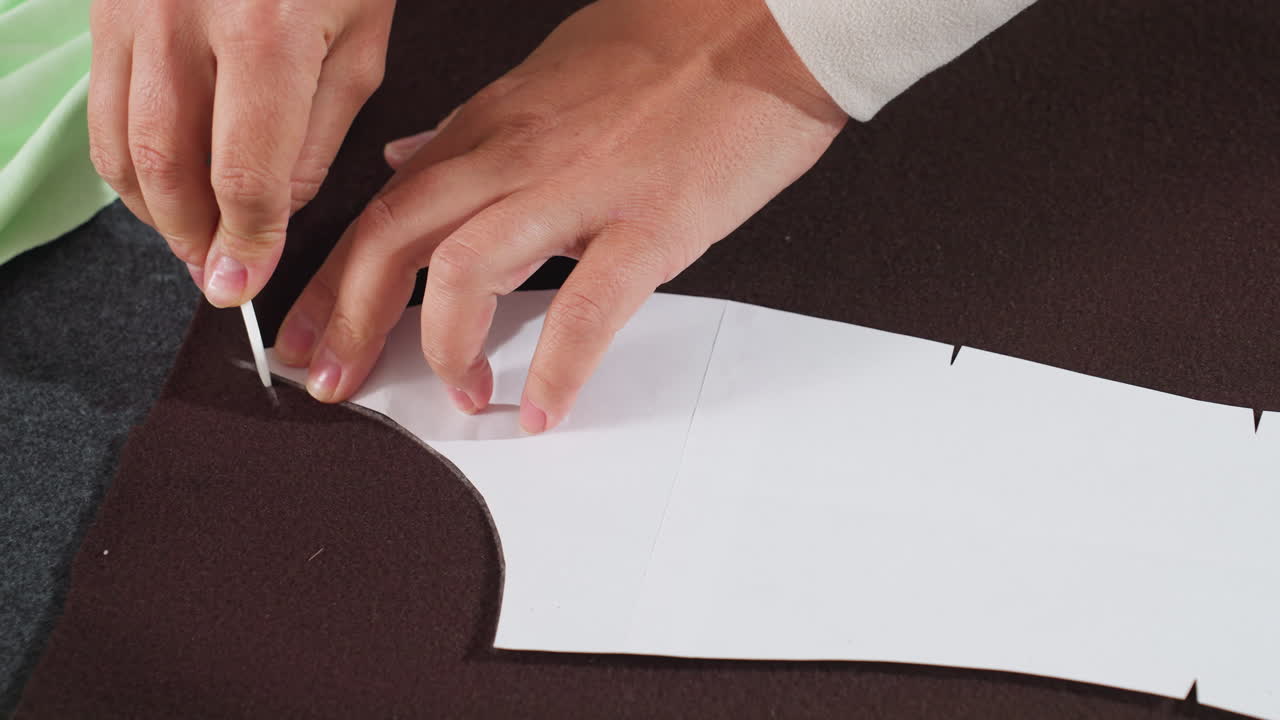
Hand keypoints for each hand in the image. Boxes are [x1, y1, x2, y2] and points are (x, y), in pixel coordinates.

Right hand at [88, 0, 393, 306]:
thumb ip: (318, 136)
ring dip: (153, 211)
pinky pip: (103, 106)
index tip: (246, 283)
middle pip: (166, 171)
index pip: (245, 175)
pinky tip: (165, 182)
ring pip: (119, 145)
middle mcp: (182, 20)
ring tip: (192, 237)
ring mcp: (132, 10)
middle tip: (217, 272)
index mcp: (266, 34)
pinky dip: (129, 161)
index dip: (246, 244)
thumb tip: (275, 212)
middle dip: (192, 239)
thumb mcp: (361, 44)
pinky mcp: (106, 8)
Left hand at [273, 0, 846, 432]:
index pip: (385, 206)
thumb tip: (414, 154)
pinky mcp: (650, 222)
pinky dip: (558, 369)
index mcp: (493, 125)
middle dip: (349, 320)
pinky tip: (546, 407)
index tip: (313, 329)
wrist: (766, 24)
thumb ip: (474, 126)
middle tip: (333, 381)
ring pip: (465, 269)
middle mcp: (518, 154)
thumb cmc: (672, 45)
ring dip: (443, 347)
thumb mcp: (546, 76)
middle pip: (396, 239)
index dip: (335, 277)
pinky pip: (585, 307)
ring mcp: (581, 188)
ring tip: (460, 397)